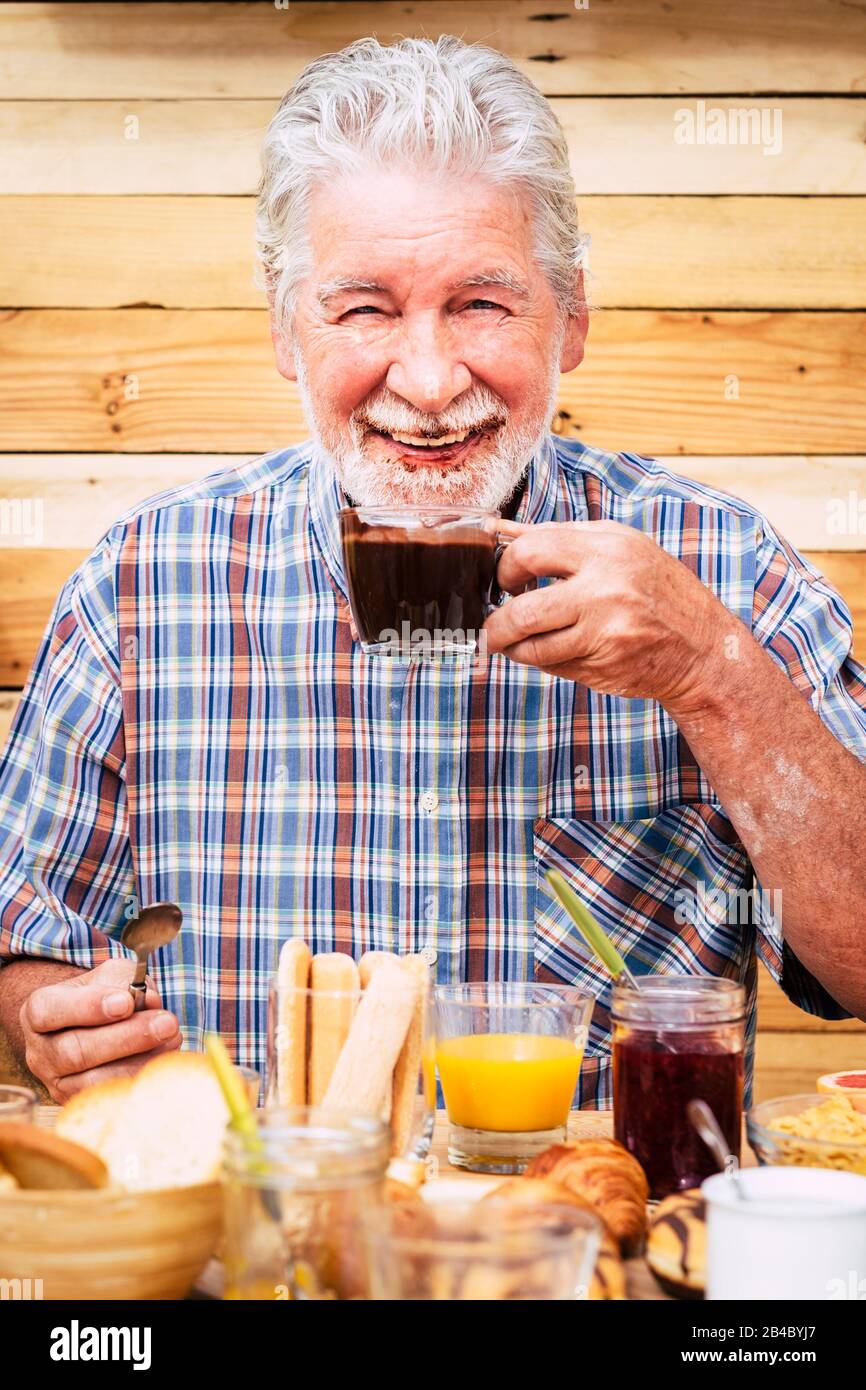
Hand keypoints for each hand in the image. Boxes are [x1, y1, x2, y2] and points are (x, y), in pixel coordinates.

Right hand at [21, 958, 181, 1101]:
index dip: (87, 1007)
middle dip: (126, 1037)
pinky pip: (110, 1099)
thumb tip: (150, 1001)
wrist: (95, 1026)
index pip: (49, 1010)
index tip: (126, 1002)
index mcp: (38, 1012)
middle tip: (166, 1024)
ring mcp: (58, 1083)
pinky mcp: (79, 1103)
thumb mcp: (110, 976)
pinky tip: (164, 1063)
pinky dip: (140, 1080)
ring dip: (139, 1062)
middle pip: (75, 1050)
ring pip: (94, 1081)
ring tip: (172, 1040)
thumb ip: (127, 981)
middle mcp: (41, 1052)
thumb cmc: (103, 996)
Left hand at [484, 519, 736, 709]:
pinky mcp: (603, 667)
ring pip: (532, 647)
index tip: (504, 581)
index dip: (506, 568)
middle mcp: (606, 591)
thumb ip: (560, 539)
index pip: (530, 551)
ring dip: (512, 648)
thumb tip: (500, 532)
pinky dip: (543, 660)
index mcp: (607, 549)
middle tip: (493, 625)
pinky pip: (553, 665)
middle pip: (523, 611)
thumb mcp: (620, 547)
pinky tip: (553, 650)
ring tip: (511, 642)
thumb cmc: (658, 591)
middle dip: (496, 624)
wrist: (704, 648)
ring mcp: (605, 634)